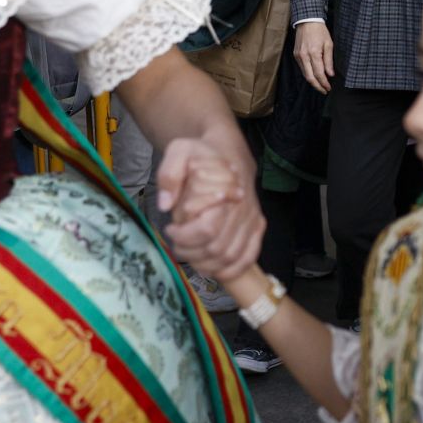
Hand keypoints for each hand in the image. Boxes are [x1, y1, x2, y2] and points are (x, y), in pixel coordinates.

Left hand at [157, 138, 262, 279]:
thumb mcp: (179, 152)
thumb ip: (169, 174)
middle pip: (217, 249)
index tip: (170, 228)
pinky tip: (213, 269)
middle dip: (191, 252)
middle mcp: (243, 208)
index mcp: (226, 191)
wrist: (228, 155)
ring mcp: (252, 219)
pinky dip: (231, 270)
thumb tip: (165, 204)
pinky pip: (249, 257)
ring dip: (206, 265)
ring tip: (190, 254)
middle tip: (176, 243)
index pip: (208, 229)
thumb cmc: (201, 156)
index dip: (185, 236)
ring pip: (230, 257)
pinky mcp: (257, 227)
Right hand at [294, 22, 334, 94]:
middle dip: (317, 86)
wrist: (307, 21)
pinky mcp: (295, 55)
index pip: (319, 74)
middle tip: (324, 91)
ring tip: (320, 85)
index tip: (328, 88)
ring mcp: (298, 56)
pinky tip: (314, 76)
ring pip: (305, 74)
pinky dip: (308, 74)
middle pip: (310, 77)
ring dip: (313, 82)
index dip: (324, 83)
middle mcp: (304, 56)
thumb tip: (330, 74)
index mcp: (314, 53)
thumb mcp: (329, 44)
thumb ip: (329, 60)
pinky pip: (302, 68)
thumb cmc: (319, 31)